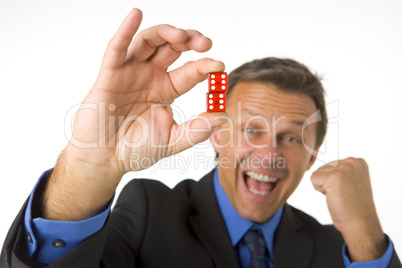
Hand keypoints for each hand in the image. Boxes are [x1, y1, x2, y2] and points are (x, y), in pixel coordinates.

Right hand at [67, 8, 226, 178]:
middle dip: (189, 40)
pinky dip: (125, 30)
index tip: (219, 67)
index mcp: (166, 90)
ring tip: (181, 35)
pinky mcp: (110, 75)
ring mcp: (130, 73)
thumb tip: (222, 117)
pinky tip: (136, 14)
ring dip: (165, 33)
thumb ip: (196, 131)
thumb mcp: (172, 141)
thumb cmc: (135, 150)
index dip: (205, 66)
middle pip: (172, 48)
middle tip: (205, 42)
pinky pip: (117, 49)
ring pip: (148, 42)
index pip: (190, 71)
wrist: (104, 159)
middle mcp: (150, 77)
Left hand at [311, 157, 386, 261]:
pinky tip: (332, 197)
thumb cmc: (354, 206)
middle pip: (324, 167)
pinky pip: (313, 178)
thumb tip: (322, 168)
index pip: (332, 164)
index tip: (347, 190)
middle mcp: (352, 161)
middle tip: (343, 195)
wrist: (361, 224)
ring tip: (339, 196)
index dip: (335, 180)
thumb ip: (343, 171)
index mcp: (358, 162)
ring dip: (324, 186)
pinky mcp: (333, 177)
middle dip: (328, 182)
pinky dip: (318, 189)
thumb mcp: (352, 181)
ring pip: (318, 172)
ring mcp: (344, 168)